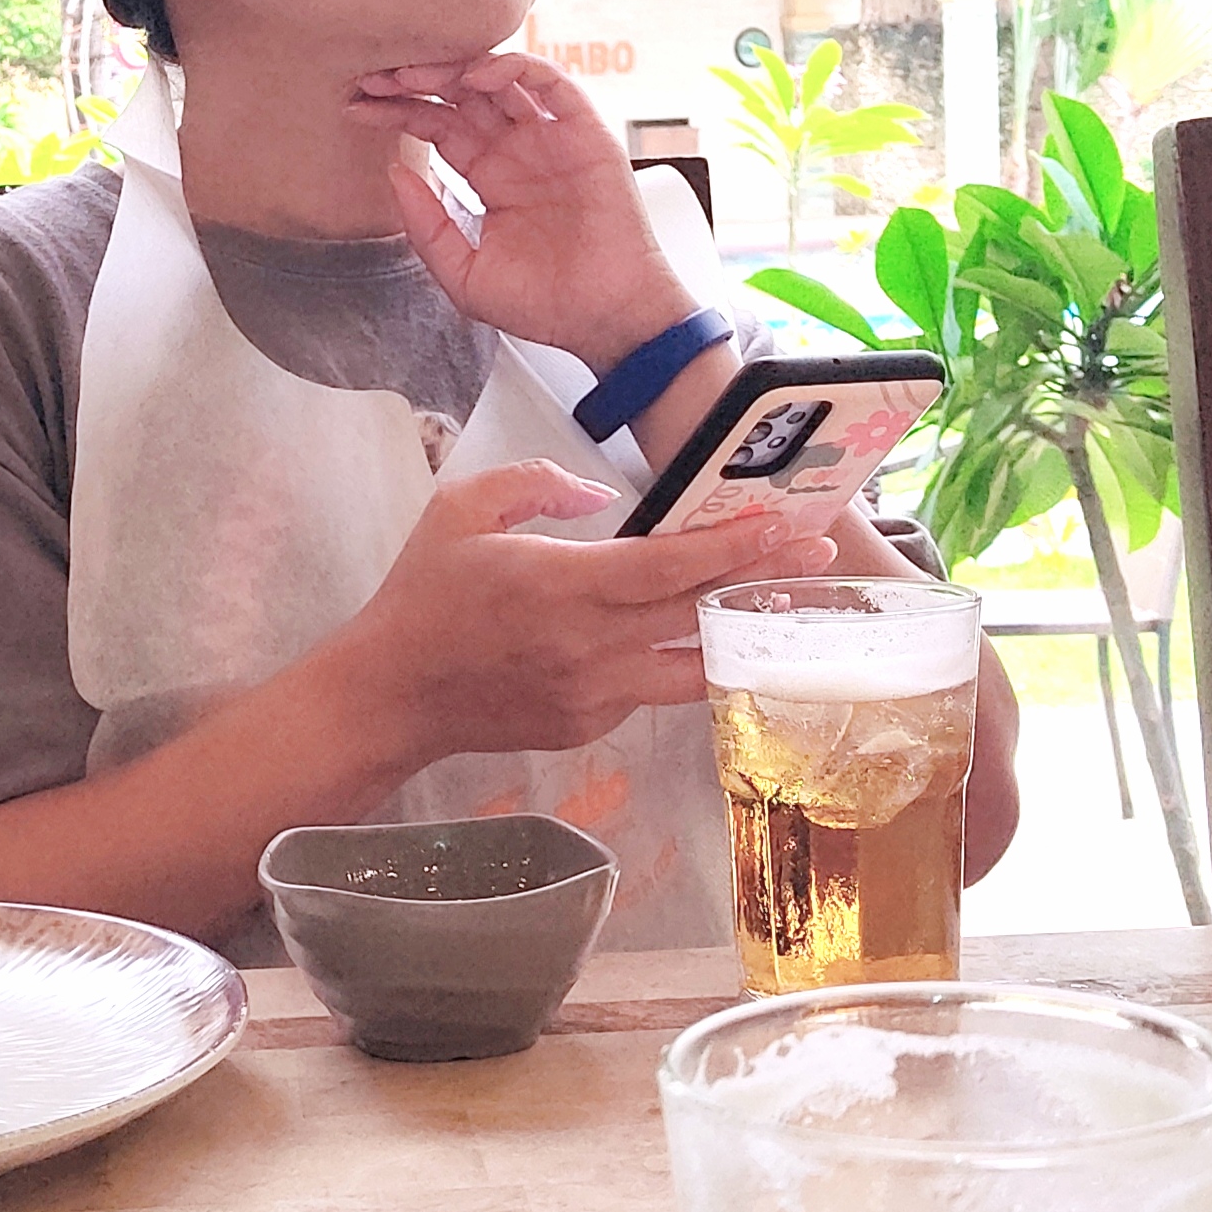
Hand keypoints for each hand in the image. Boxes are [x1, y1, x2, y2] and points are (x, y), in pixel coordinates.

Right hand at [325, 460, 836, 758]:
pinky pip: (646, 688)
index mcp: (561, 585)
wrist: (392, 695)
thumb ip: (535, 485)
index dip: (732, 545)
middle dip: (764, 578)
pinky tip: (691, 635)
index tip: (783, 523)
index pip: (669, 566)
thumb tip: (599, 495)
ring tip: (781, 602)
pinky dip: (670, 659)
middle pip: (698, 613)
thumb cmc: (424, 593)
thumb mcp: (461, 509)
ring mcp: (594, 695)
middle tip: (819, 551)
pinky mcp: (589, 727)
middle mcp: (589, 646)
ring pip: (690, 667)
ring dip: (739, 632)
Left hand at [348, 52, 698, 368]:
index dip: (400, 110)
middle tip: (374, 78)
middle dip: (416, 81)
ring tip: (413, 74)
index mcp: (490, 176)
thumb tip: (393, 171)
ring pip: (499, 79)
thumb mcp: (463, 273)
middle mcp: (517, 149)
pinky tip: (476, 75)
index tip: (358, 106)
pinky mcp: (585, 132)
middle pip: (460, 95)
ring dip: (454, 68)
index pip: (438, 125)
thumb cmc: (543, 304)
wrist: (603, 318)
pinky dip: (515, 68)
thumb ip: (426, 225)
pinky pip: (550, 82)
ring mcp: (550, 137)